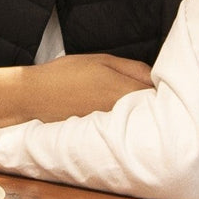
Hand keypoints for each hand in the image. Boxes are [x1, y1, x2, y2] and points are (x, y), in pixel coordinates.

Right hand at [0, 53, 152, 133]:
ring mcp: (109, 129)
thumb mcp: (102, 60)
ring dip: (139, 115)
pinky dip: (123, 124)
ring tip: (132, 104)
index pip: (159, 95)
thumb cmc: (66, 74)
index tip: (164, 84)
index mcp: (123, 91)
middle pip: (151, 112)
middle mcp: (120, 114)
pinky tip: (117, 117)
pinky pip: (120, 131)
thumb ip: (134, 68)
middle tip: (153, 93)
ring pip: (136, 123)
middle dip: (155, 104)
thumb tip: (157, 77)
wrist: (33, 97)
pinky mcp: (99, 138)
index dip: (165, 89)